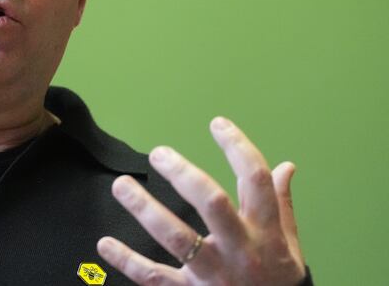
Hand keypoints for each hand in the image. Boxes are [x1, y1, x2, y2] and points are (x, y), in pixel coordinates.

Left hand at [97, 117, 305, 285]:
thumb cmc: (278, 279)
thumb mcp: (289, 244)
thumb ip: (282, 204)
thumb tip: (286, 166)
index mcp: (266, 232)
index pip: (255, 180)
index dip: (238, 148)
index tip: (218, 124)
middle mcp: (240, 250)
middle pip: (212, 204)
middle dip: (184, 175)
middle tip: (159, 154)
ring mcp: (213, 274)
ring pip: (177, 238)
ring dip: (145, 209)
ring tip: (121, 185)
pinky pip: (155, 278)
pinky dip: (127, 261)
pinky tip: (105, 244)